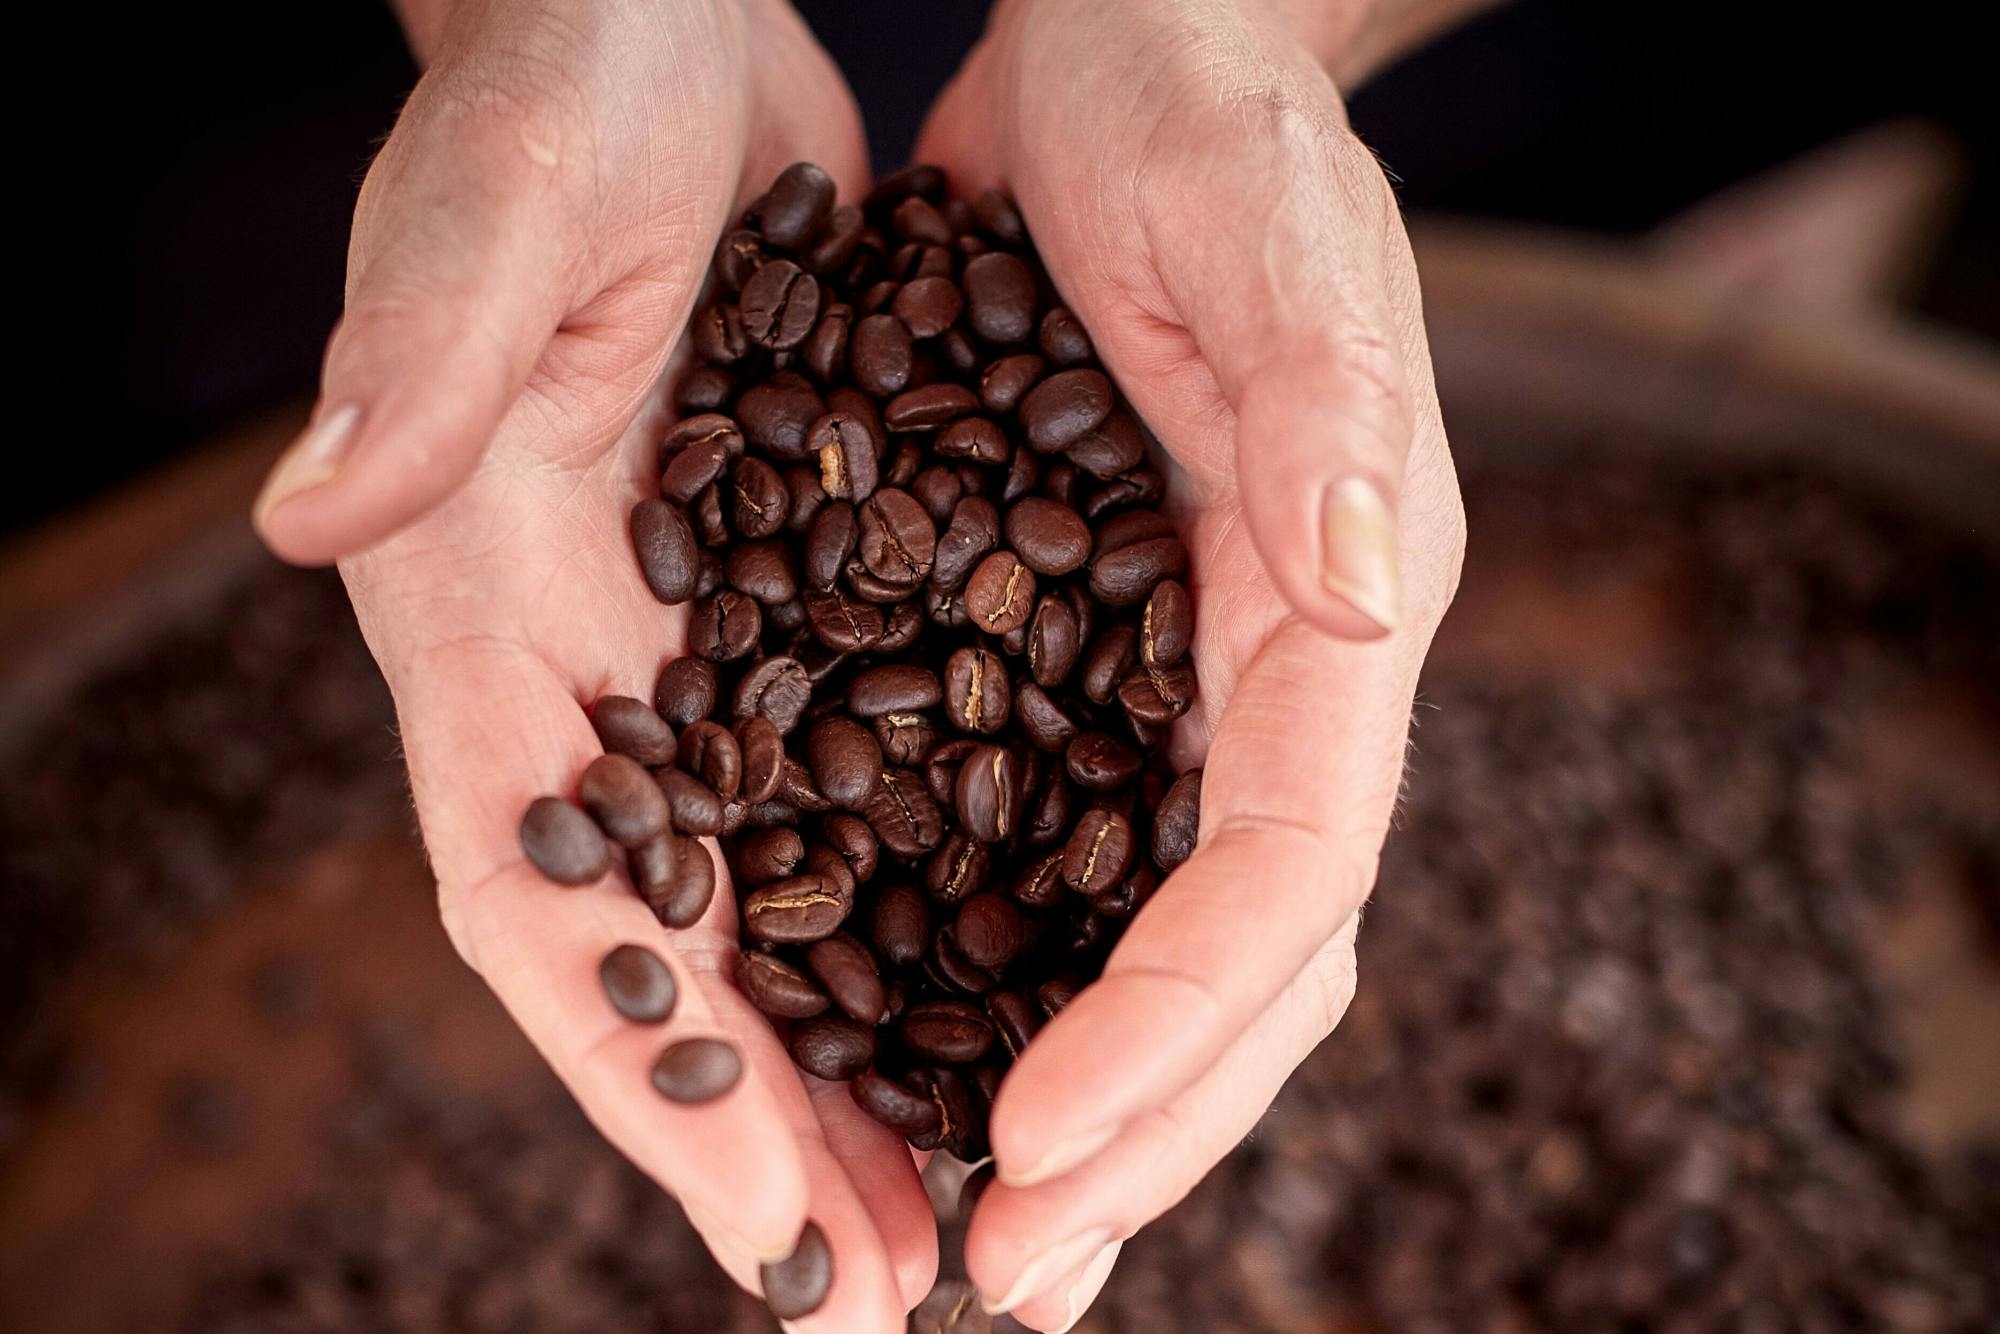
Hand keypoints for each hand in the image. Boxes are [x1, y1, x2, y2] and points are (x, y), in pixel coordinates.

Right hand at [269, 3, 932, 1327]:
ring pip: (786, 902)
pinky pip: (869, 792)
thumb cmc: (557, 95)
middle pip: (683, 953)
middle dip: (782, 1134)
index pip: (554, 899)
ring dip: (867, 1064)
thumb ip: (426, 354)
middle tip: (905, 1290)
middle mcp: (590, 666)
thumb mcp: (501, 210)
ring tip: (973, 1210)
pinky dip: (930, 913)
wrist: (645, 30)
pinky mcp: (798, 600)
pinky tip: (1014, 999)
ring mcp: (696, 647)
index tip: (772, 1243)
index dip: (653, 1082)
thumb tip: (318, 511)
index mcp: (492, 613)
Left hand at [917, 0, 1465, 1324]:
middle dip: (1139, 1127)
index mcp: (1334, 606)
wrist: (1137, 52)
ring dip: (1088, 1107)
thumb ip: (1322, 404)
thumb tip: (1348, 600)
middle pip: (1239, 960)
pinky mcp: (1085, 661)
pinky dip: (1012, 986)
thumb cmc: (1201, 119)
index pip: (1283, 869)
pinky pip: (1066, 865)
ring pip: (1158, 946)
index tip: (1032, 1141)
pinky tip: (927, 1072)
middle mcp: (1272, 675)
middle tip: (1009, 1272)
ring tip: (984, 1244)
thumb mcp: (1263, 234)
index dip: (1175, 1020)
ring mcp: (1180, 683)